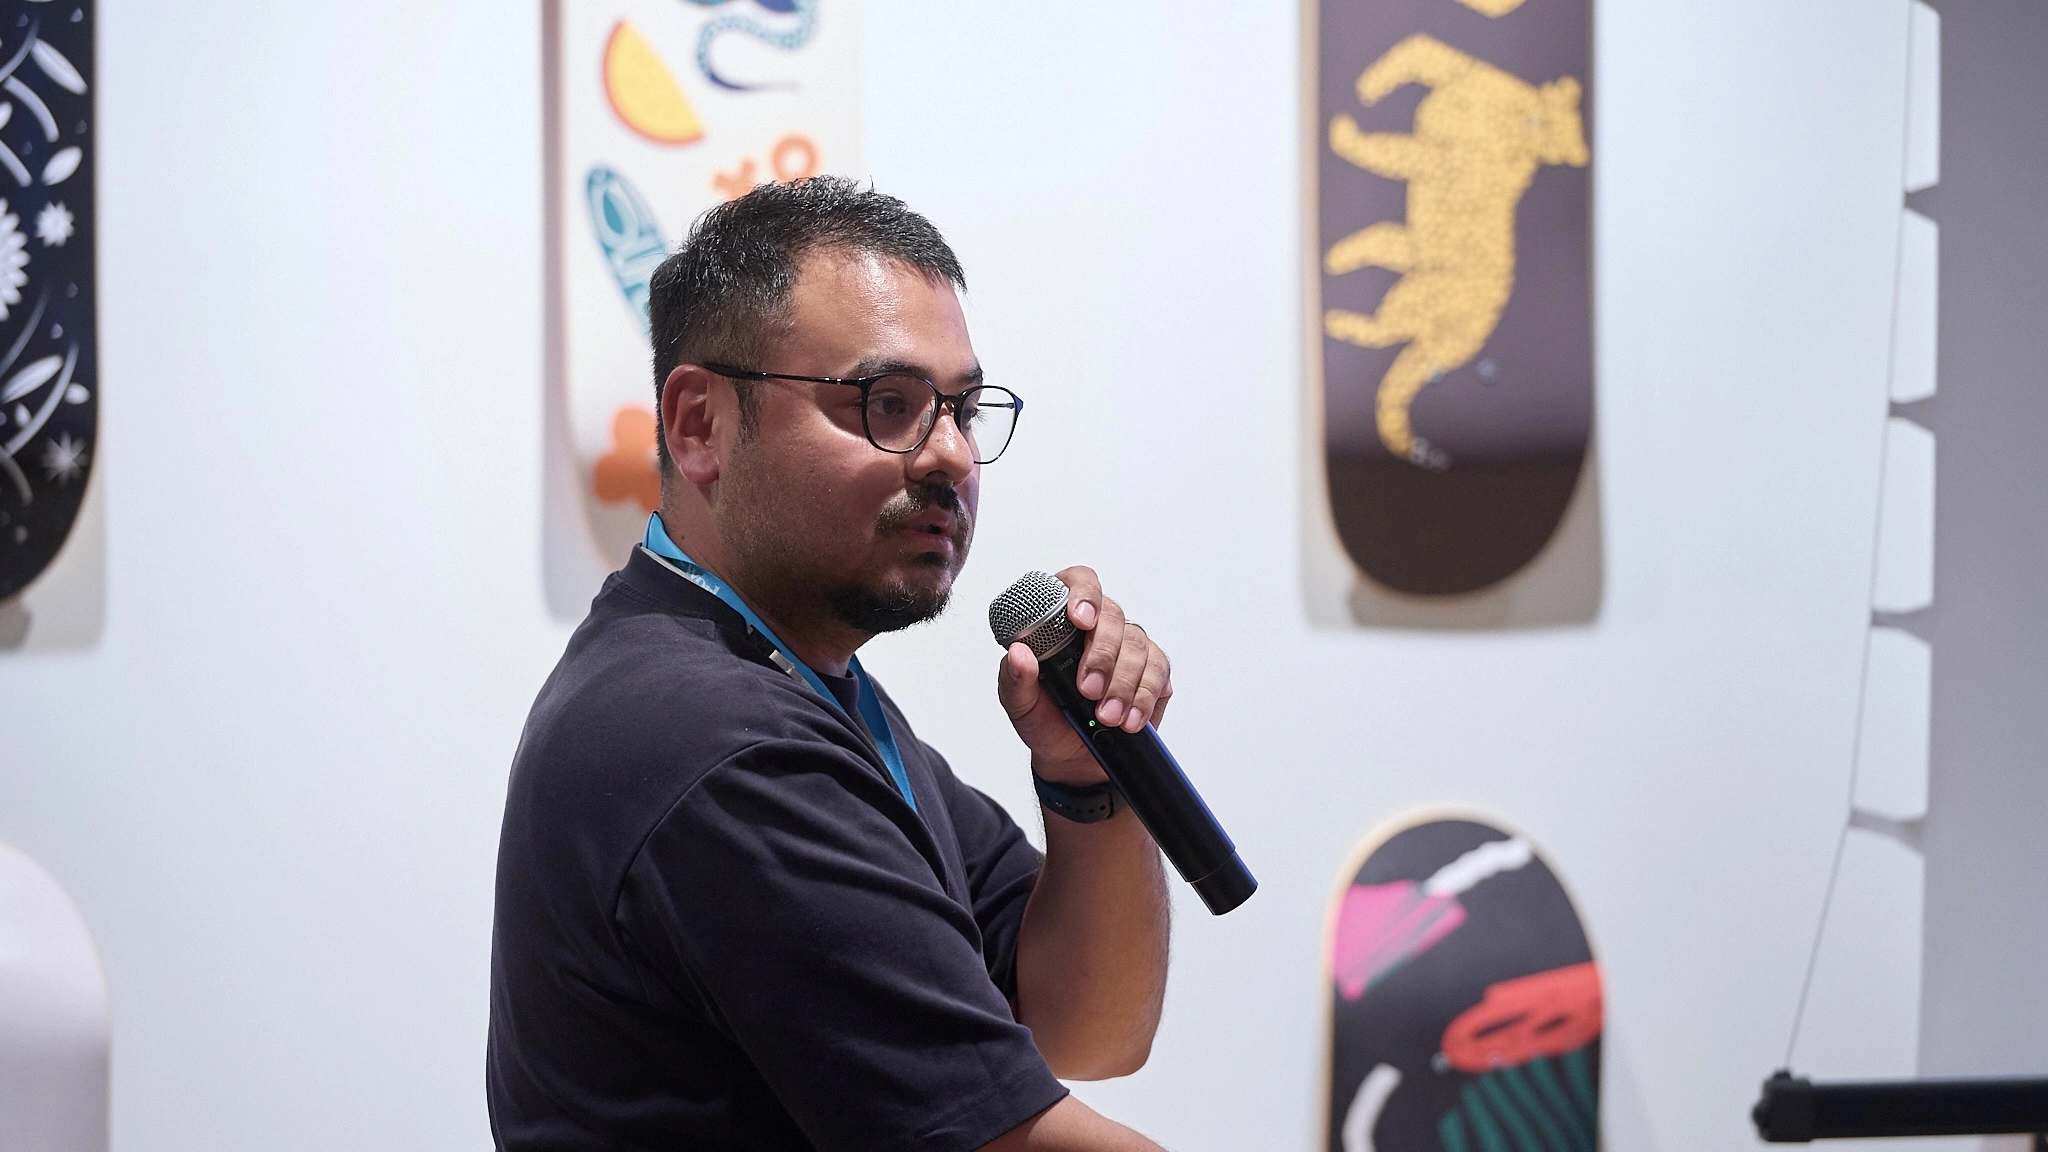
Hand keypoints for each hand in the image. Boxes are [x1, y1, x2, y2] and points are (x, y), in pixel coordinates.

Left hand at [995, 566, 1172, 786]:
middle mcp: (1099, 626)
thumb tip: (1018, 654)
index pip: (1078, 582)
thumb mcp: (1020, 704)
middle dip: (1103, 656)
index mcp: (1062, 619)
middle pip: (1113, 616)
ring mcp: (1129, 646)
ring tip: (1106, 717)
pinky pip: (1158, 672)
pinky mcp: (1153, 671)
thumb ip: (1016, 679)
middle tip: (1088, 690)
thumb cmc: (1044, 719)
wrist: (1071, 758)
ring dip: (1122, 685)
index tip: (1080, 620)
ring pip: (1137, 646)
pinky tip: (1130, 719)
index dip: (1083, 594)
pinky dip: (1144, 697)